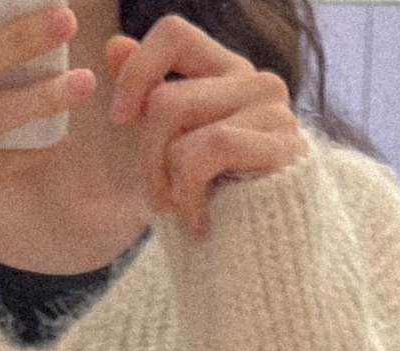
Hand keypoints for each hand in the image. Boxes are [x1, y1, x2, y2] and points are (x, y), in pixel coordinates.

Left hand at [105, 15, 307, 239]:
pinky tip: (200, 225)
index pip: (174, 33)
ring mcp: (275, 111)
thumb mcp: (172, 150)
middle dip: (147, 156)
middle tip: (159, 201)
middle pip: (166, 96)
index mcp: (230, 75)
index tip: (119, 117)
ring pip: (181, 121)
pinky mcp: (283, 145)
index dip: (138, 70)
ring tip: (183, 214)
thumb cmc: (217, 211)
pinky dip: (191, 194)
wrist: (262, 268)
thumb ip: (150, 97)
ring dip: (168, 181)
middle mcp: (257, 83)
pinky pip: (209, 147)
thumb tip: (115, 45)